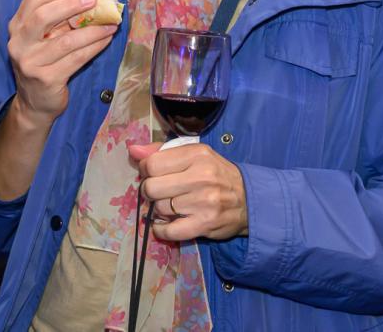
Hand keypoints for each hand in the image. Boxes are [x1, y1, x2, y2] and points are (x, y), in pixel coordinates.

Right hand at [5, 0, 117, 127]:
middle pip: (43, 16)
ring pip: (66, 40)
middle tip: (94, 1)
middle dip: (71, 5)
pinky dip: (94, 47)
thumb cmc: (43, 63)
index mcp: (17, 27)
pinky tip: (106, 40)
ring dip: (92, 30)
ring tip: (111, 24)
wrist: (34, 103)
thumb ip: (56, 20)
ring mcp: (31, 62)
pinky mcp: (47, 79)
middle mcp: (19, 43)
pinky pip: (76, 58)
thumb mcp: (42, 39)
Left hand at [128, 142, 248, 241]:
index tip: (152, 175)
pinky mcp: (204, 225)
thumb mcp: (194, 154)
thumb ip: (161, 151)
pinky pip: (169, 231)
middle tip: (158, 193)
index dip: (145, 171)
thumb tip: (133, 151)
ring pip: (159, 209)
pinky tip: (165, 224)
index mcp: (196, 155)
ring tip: (169, 206)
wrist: (249, 200)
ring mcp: (203, 203)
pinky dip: (161, 230)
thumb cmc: (216, 174)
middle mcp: (200, 177)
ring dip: (158, 210)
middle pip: (151, 188)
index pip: (152, 164)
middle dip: (149, 192)